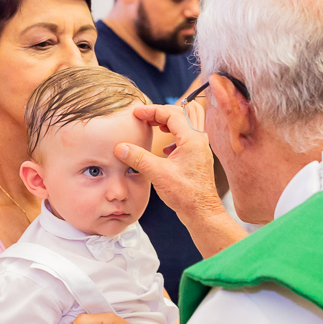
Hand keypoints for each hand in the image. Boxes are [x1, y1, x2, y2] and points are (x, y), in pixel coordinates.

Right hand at [116, 103, 224, 226]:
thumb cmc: (186, 195)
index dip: (152, 111)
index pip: (172, 113)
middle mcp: (199, 140)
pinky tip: (164, 149)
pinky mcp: (198, 158)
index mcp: (192, 139)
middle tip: (146, 117)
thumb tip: (120, 147)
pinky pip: (188, 137)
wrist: (202, 212)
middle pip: (184, 112)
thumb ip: (138, 157)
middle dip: (163, 112)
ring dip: (171, 121)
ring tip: (155, 126)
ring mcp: (200, 149)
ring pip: (188, 123)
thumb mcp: (157, 174)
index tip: (137, 113)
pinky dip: (175, 136)